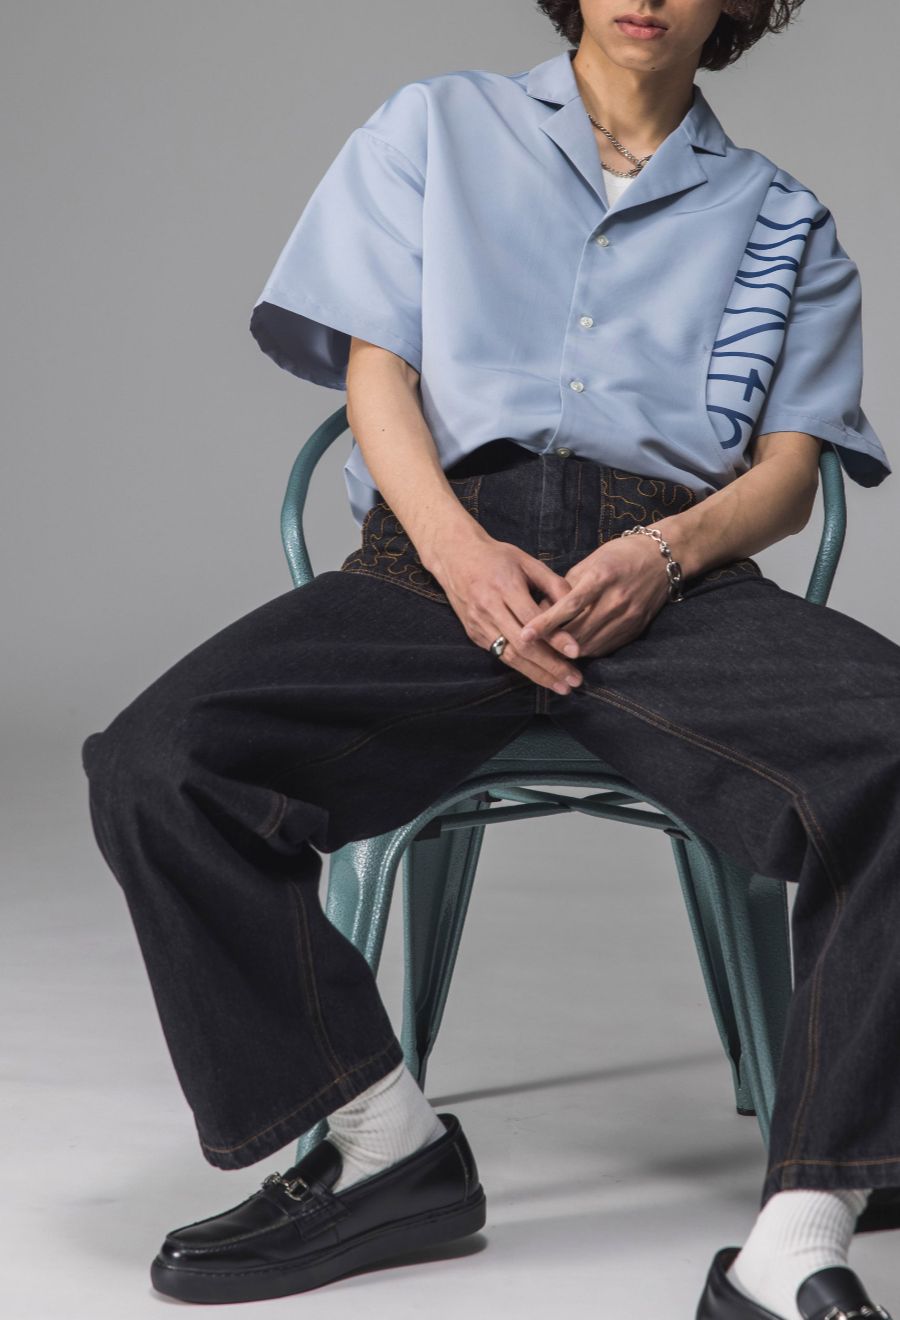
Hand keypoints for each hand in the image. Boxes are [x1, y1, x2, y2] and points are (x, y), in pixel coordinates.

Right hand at [426, 526, 585, 693]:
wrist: (454, 556)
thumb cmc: (496, 556)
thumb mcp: (527, 561)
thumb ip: (553, 583)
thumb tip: (578, 606)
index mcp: (505, 586)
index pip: (534, 620)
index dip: (555, 638)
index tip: (576, 652)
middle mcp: (489, 608)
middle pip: (522, 645)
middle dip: (550, 666)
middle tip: (574, 681)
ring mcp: (479, 623)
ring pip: (510, 656)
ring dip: (537, 674)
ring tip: (561, 686)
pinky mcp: (473, 633)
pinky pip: (500, 655)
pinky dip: (521, 667)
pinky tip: (540, 676)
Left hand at [519, 533, 671, 659]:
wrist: (661, 559)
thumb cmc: (619, 556)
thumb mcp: (589, 563)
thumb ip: (564, 587)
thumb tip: (537, 610)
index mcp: (601, 578)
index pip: (568, 606)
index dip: (545, 623)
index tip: (525, 635)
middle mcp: (615, 600)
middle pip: (577, 632)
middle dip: (552, 643)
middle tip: (532, 648)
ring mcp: (627, 617)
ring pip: (590, 645)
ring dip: (567, 651)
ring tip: (548, 651)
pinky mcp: (635, 629)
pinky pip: (604, 648)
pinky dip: (586, 649)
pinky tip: (573, 647)